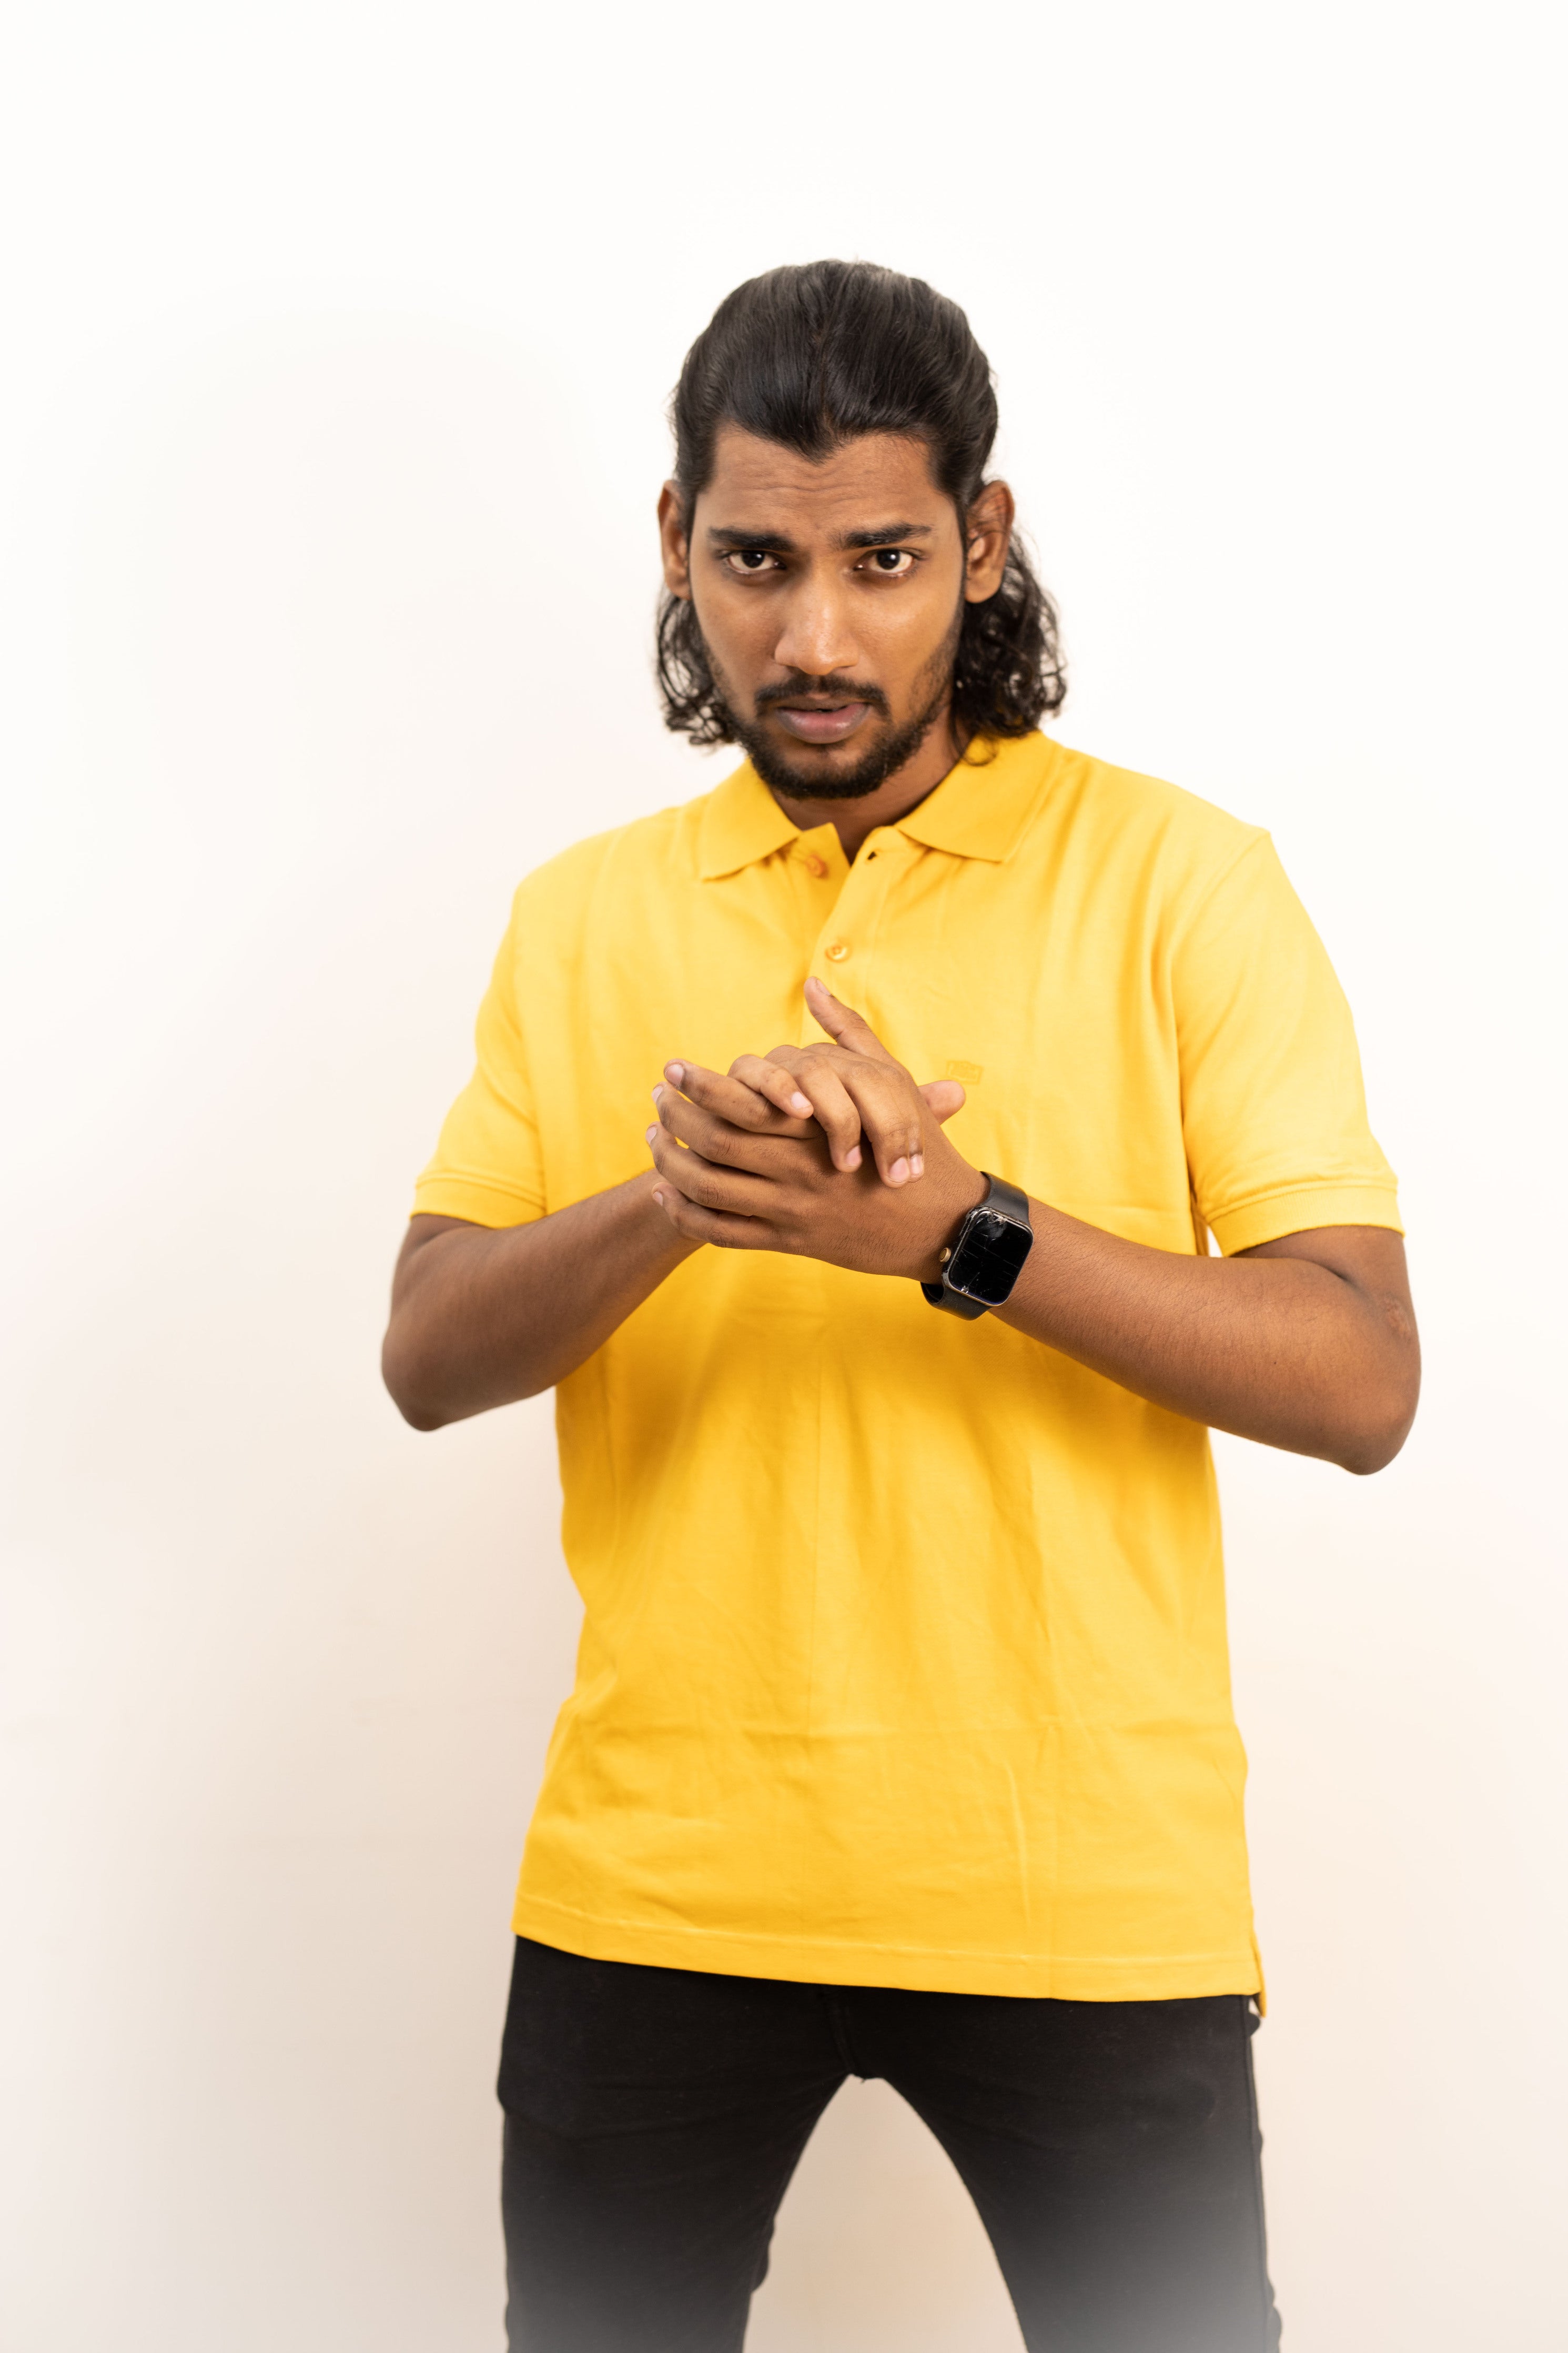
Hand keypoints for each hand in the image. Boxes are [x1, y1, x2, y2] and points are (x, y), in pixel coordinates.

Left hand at [644, 981, 986, 1278]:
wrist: (944, 1221)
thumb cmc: (920, 1145)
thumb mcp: (891, 1080)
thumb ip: (848, 1031)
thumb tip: (814, 984)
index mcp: (815, 1124)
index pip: (737, 1100)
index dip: (696, 1084)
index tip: (672, 1070)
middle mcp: (796, 1167)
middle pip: (711, 1141)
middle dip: (672, 1117)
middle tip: (655, 1100)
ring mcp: (791, 1208)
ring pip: (707, 1187)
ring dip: (669, 1163)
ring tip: (654, 1140)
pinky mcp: (790, 1242)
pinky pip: (722, 1231)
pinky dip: (685, 1213)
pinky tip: (665, 1193)